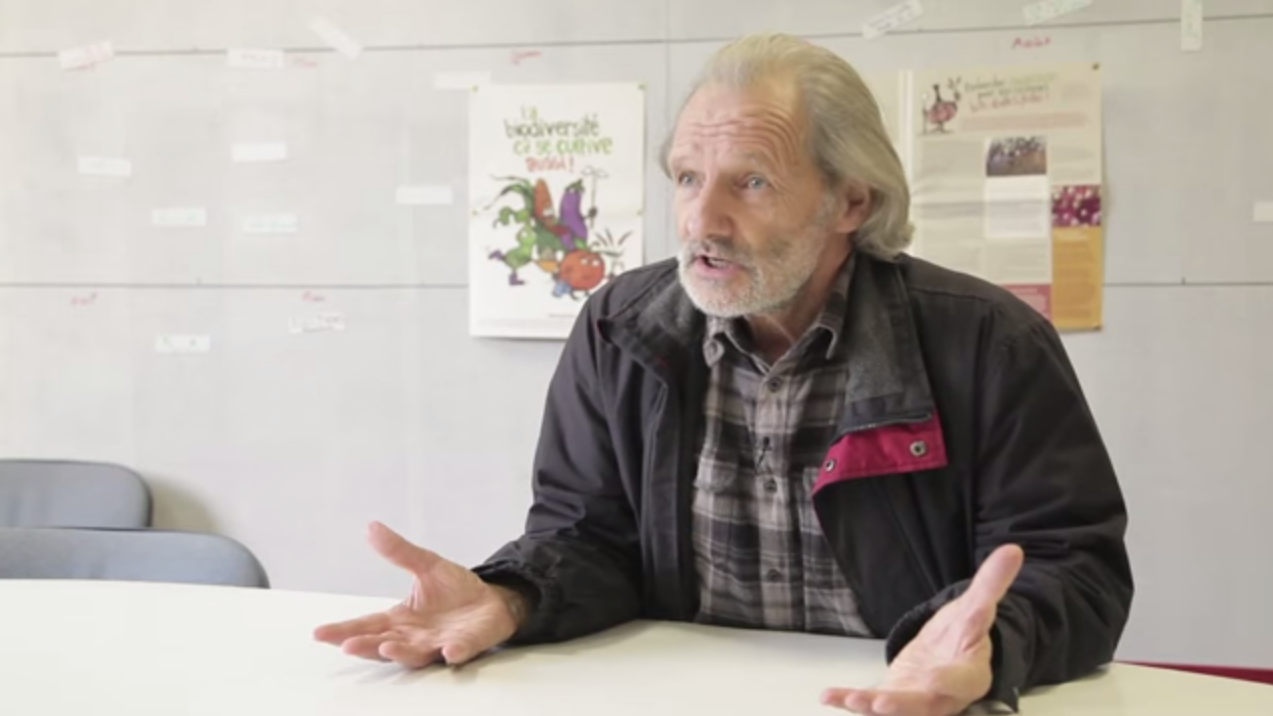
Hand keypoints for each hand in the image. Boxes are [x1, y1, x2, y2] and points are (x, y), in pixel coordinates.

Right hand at [313, 521, 528, 666]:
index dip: (344, 630)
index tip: (320, 633)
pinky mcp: (466, 644)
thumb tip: (371, 527)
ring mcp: (439, 643)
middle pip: (384, 644)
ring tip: (385, 645)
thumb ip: (399, 552)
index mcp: (402, 619)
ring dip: (400, 652)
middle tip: (347, 645)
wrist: (493, 600)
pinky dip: (453, 652)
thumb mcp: (426, 565)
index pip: (368, 625)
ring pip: (415, 653)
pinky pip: (459, 651)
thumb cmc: (456, 590)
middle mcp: (415, 636)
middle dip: (365, 646)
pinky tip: (448, 651)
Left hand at [821, 544, 1024, 715]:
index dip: (948, 682)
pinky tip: (828, 696)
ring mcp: (915, 703)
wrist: (948, 659)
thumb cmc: (962, 637)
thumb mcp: (976, 608)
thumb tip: (1013, 549)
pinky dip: (850, 701)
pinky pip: (872, 705)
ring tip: (851, 701)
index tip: (933, 680)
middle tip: (882, 703)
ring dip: (871, 709)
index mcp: (968, 674)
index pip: (961, 680)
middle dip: (903, 707)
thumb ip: (991, 583)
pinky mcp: (892, 701)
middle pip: (924, 706)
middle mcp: (942, 696)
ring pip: (896, 712)